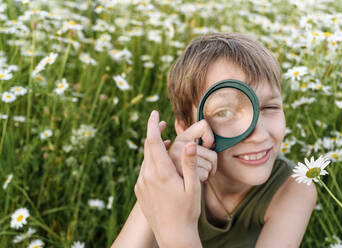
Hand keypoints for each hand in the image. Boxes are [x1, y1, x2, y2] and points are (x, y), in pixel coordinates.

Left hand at [134, 110, 201, 247]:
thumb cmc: (187, 212)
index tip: (154, 112)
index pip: (153, 141)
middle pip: (147, 147)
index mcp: (161, 173)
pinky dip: (151, 160)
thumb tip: (189, 143)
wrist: (173, 235)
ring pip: (145, 159)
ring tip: (165, 141)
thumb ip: (189, 164)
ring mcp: (141, 184)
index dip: (153, 124)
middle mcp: (147, 177)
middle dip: (153, 132)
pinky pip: (144, 170)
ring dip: (153, 148)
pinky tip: (161, 162)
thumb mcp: (193, 188)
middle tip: (161, 121)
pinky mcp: (140, 191)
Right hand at [169, 119, 217, 181]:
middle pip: (212, 153)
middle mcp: (176, 146)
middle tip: (201, 165)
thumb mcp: (190, 150)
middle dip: (211, 163)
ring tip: (196, 173)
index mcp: (180, 138)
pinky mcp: (181, 175)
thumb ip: (198, 140)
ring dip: (207, 172)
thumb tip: (210, 127)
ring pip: (210, 165)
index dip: (209, 138)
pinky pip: (205, 175)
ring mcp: (178, 161)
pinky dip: (203, 179)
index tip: (203, 146)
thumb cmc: (190, 169)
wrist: (176, 191)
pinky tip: (194, 179)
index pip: (204, 125)